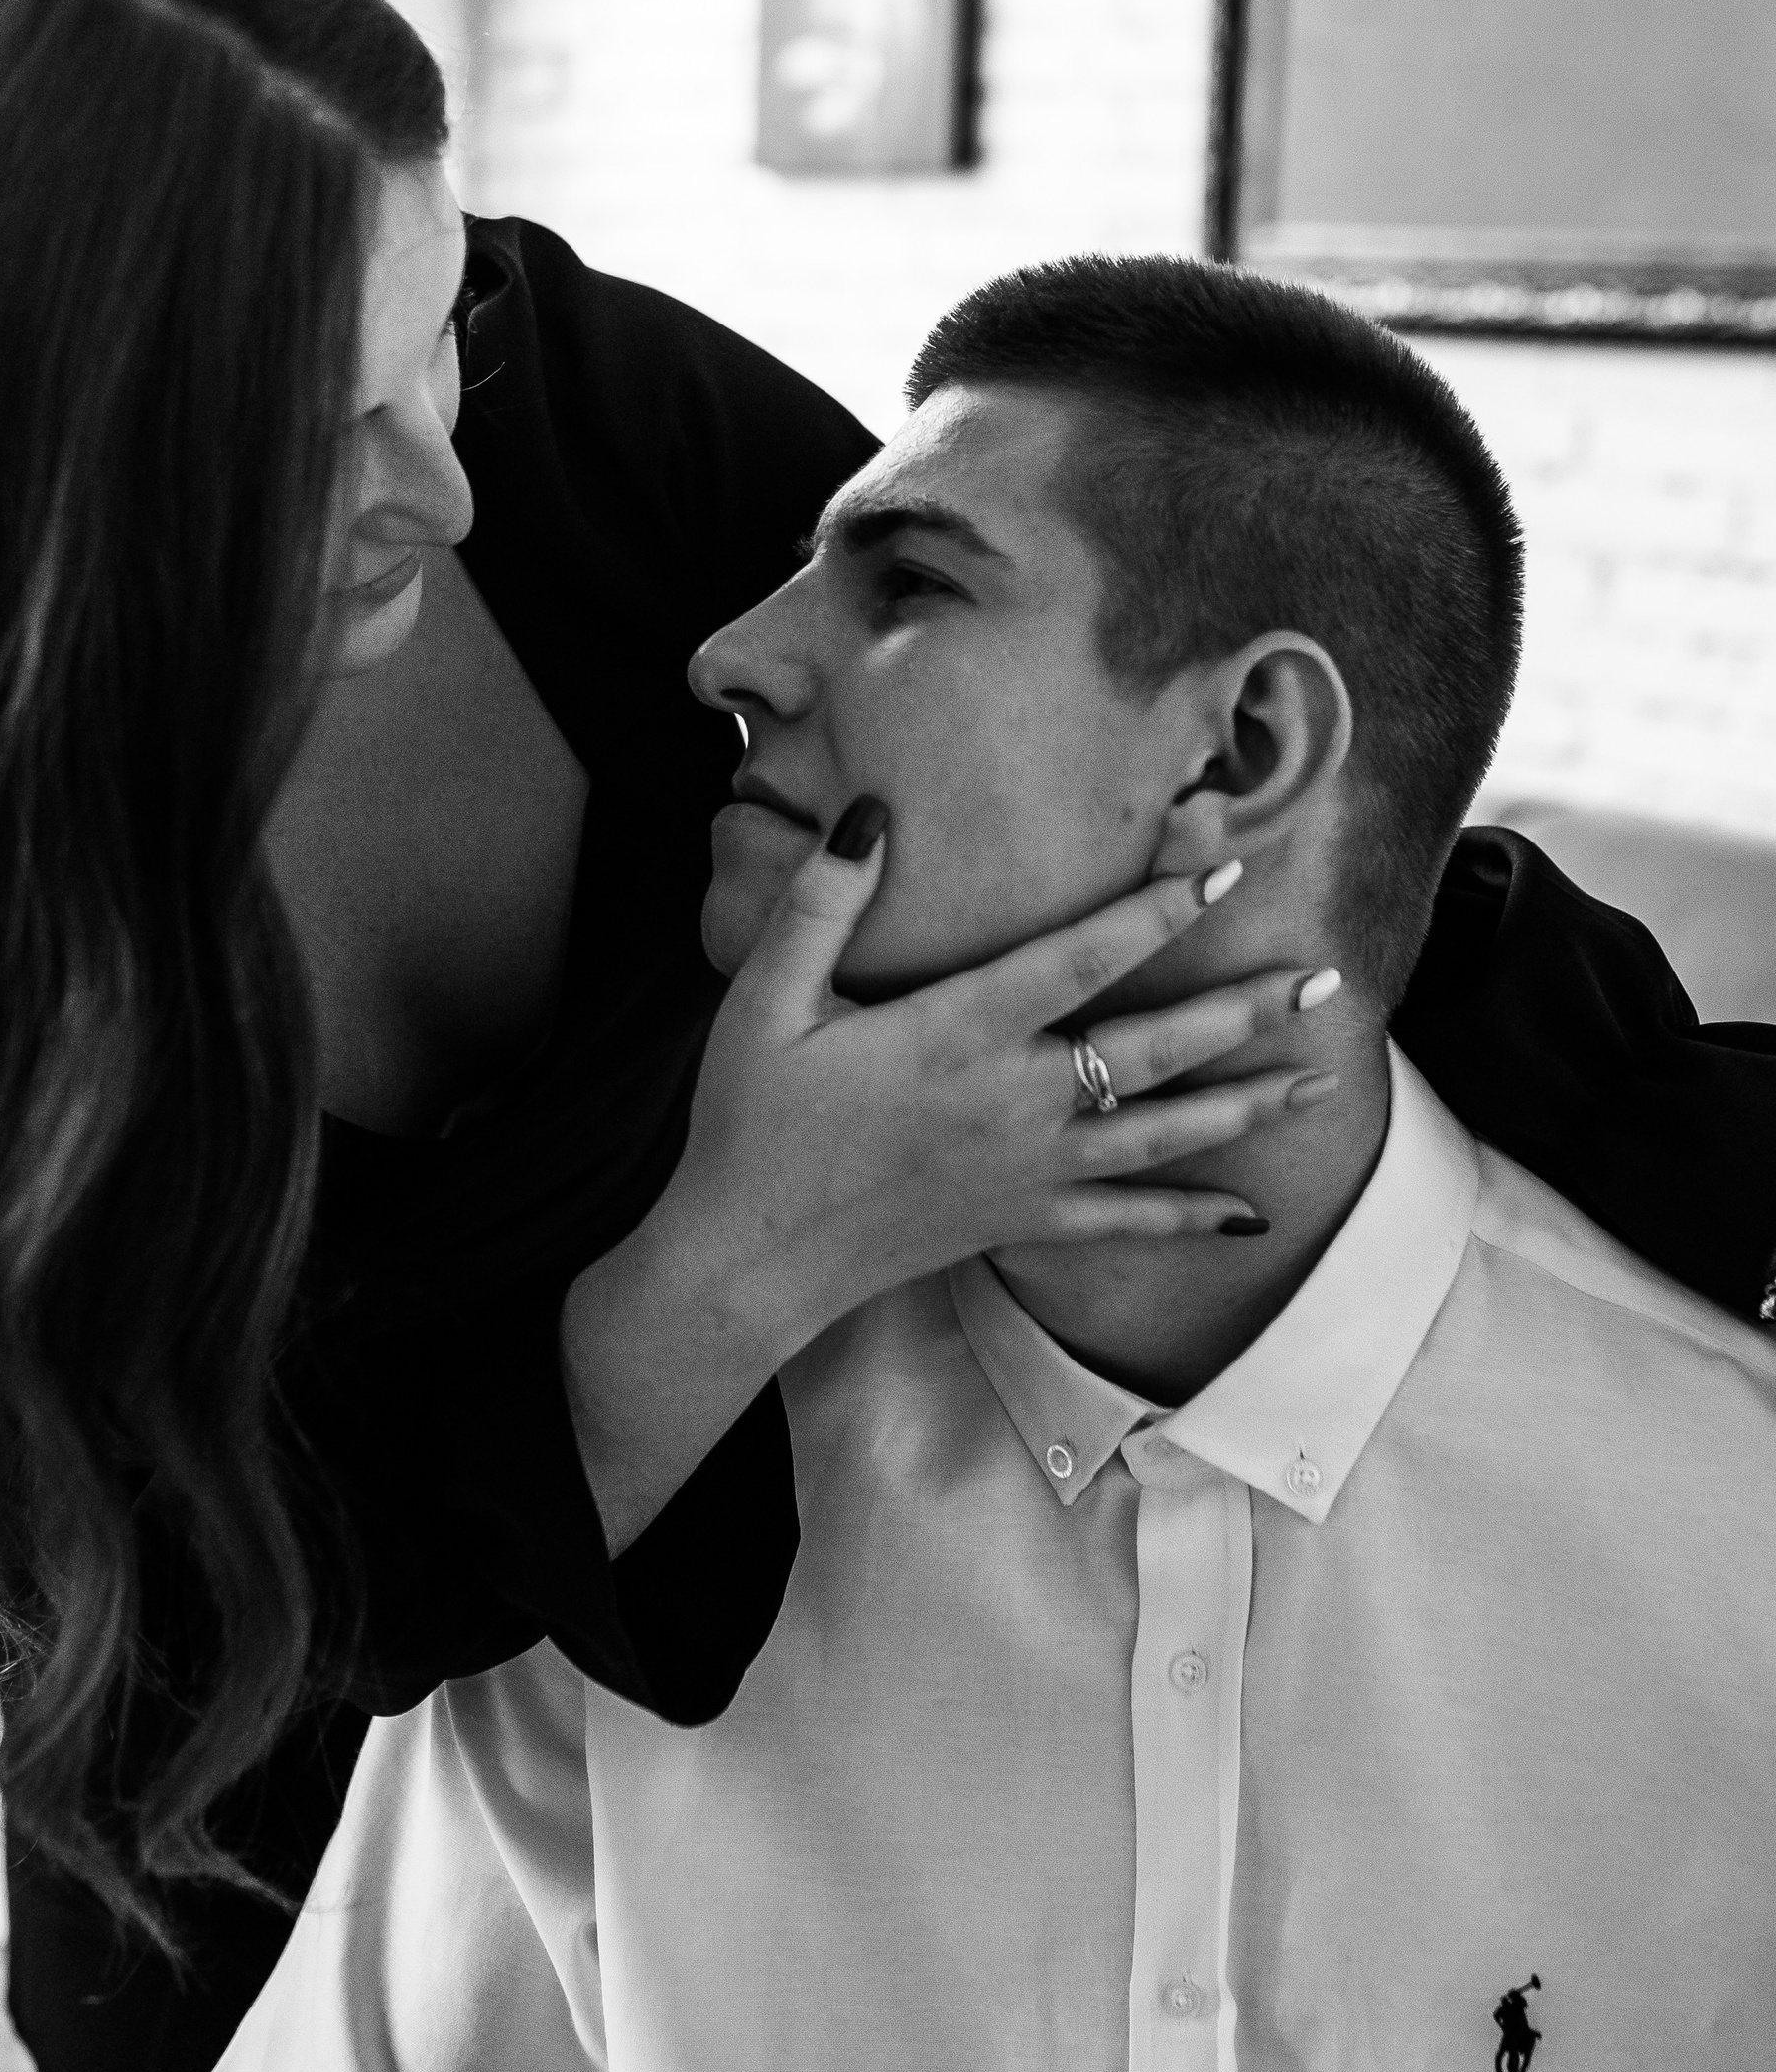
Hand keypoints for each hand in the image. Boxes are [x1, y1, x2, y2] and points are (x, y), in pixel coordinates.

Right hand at [673, 814, 1329, 1358]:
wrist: (746, 1258)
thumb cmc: (750, 1121)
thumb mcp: (765, 999)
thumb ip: (820, 903)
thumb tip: (872, 812)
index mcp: (954, 1033)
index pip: (1076, 960)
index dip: (1153, 911)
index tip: (1223, 871)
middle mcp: (1010, 1101)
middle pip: (1152, 1049)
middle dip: (1244, 1010)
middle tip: (1324, 977)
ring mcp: (1025, 1169)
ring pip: (1162, 1134)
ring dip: (1247, 1103)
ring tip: (1323, 1076)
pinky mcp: (1021, 1221)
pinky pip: (1125, 1222)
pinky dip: (1191, 1215)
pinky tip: (1251, 1212)